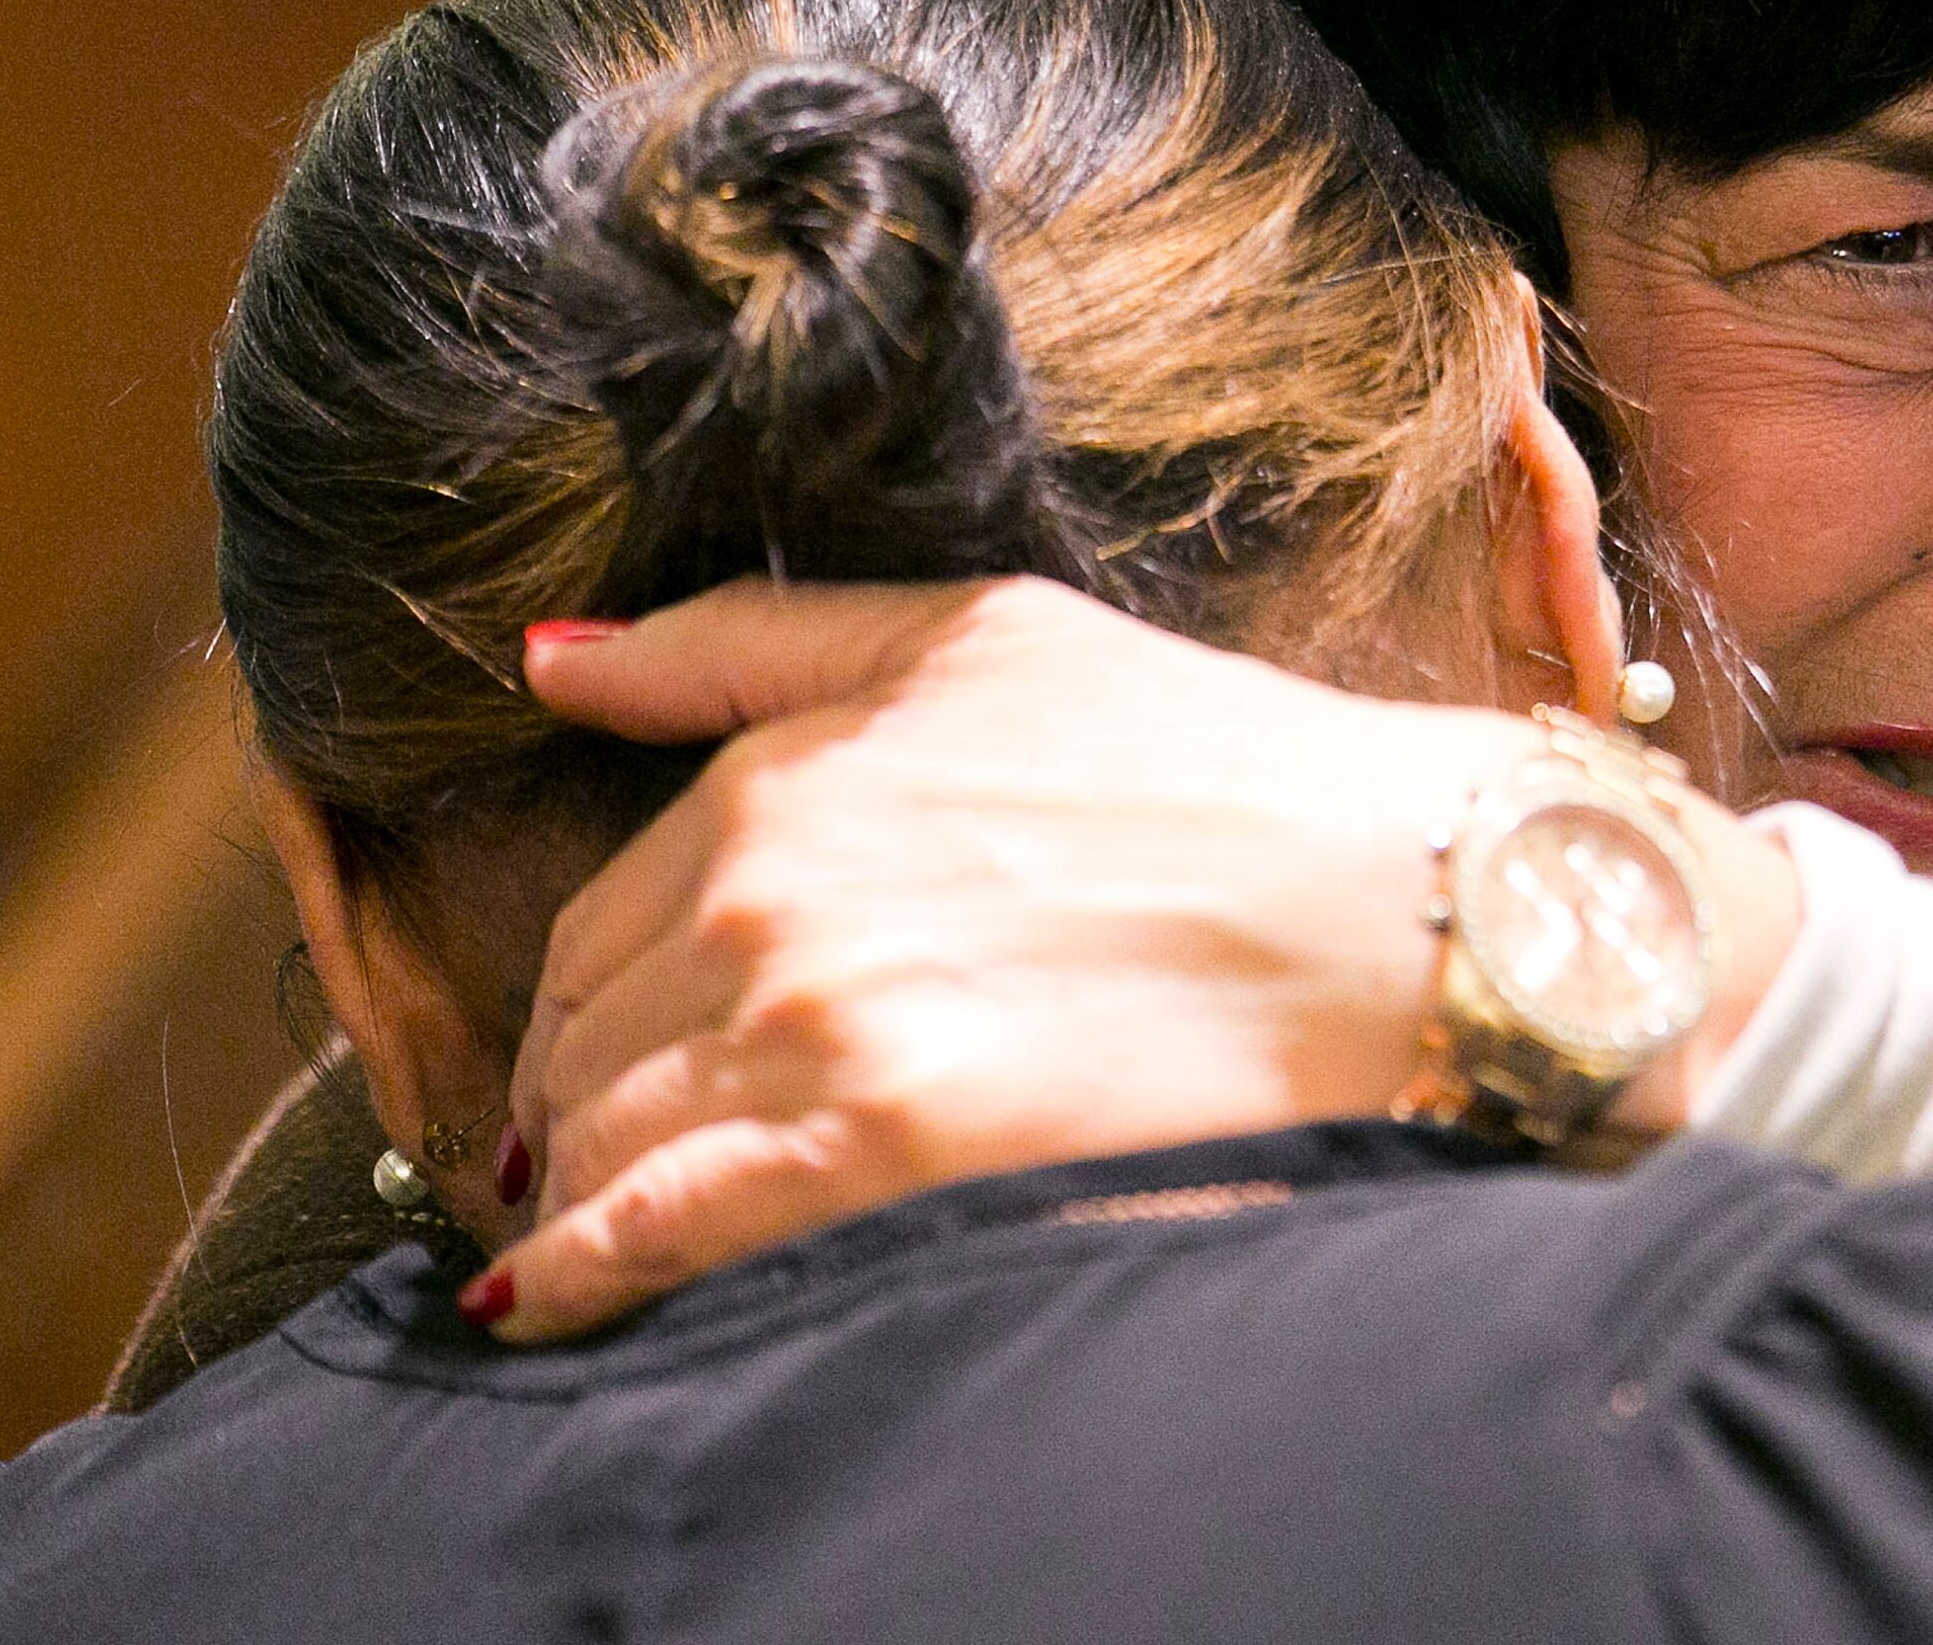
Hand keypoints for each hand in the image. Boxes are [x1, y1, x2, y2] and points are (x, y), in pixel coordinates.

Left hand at [486, 576, 1792, 1340]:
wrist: (1382, 898)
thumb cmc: (1206, 760)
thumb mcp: (976, 634)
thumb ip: (747, 641)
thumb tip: (550, 656)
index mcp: (784, 776)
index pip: (598, 920)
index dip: (584, 1003)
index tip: (595, 1055)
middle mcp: (772, 895)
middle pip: (584, 1037)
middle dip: (564, 1105)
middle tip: (582, 1160)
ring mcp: (818, 1026)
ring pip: (604, 1139)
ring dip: (572, 1195)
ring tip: (588, 1235)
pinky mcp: (878, 1149)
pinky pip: (661, 1229)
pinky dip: (587, 1270)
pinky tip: (559, 1298)